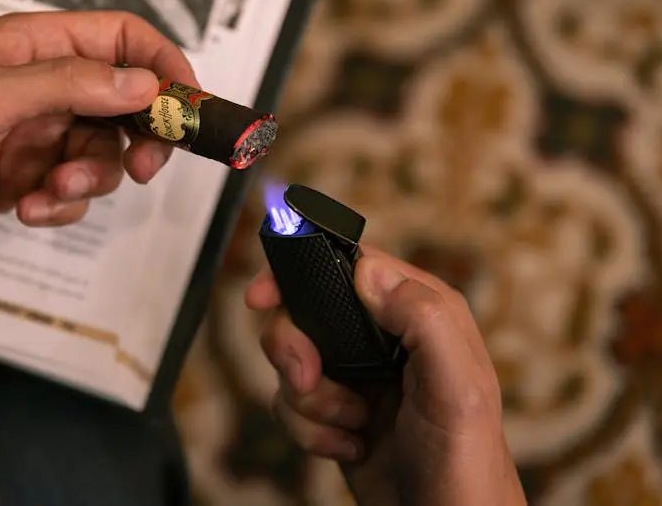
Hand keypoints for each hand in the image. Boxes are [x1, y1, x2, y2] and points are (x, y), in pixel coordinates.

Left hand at [0, 11, 195, 258]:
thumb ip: (72, 85)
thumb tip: (145, 81)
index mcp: (35, 47)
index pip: (122, 39)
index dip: (163, 65)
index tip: (188, 108)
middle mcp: (42, 88)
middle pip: (125, 104)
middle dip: (138, 139)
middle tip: (144, 169)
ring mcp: (34, 135)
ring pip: (103, 154)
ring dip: (89, 178)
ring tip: (49, 190)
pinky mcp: (24, 179)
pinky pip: (72, 191)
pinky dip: (61, 204)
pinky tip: (26, 209)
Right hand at [245, 248, 526, 505]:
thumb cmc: (466, 463)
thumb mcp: (457, 387)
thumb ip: (423, 319)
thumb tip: (368, 270)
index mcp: (418, 312)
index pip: (348, 264)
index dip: (299, 272)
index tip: (262, 295)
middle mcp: (384, 336)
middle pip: (304, 311)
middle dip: (295, 349)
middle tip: (308, 378)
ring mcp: (357, 374)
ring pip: (292, 359)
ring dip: (310, 401)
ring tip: (351, 425)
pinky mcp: (336, 410)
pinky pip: (291, 403)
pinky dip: (310, 430)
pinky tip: (348, 446)